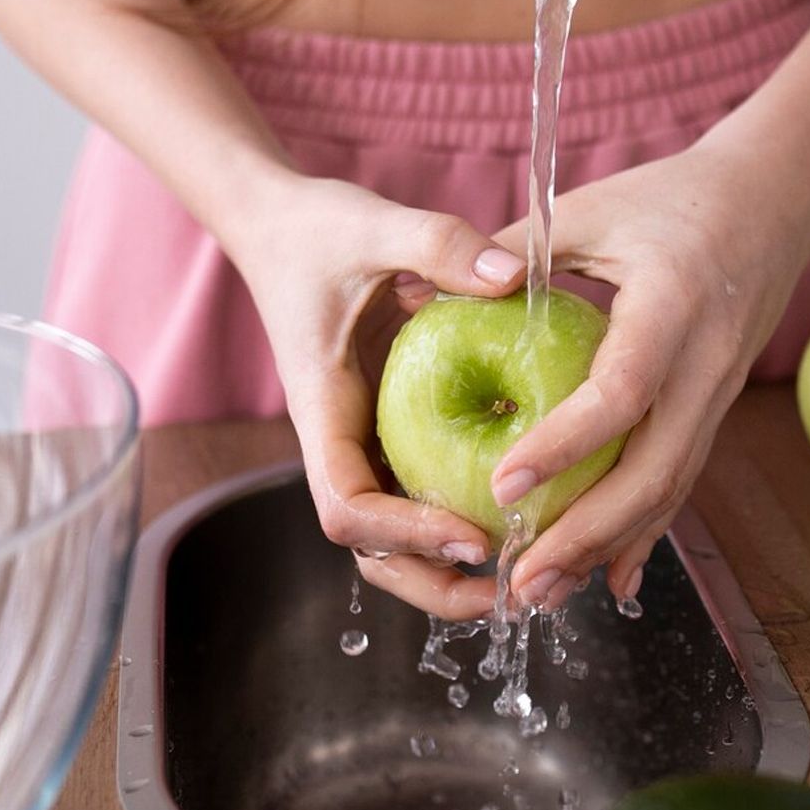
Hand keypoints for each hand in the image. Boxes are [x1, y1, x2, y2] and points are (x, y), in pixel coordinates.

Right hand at [230, 176, 513, 618]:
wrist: (280, 224)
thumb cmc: (316, 229)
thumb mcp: (375, 225)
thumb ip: (437, 243)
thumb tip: (514, 275)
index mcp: (323, 410)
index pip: (349, 506)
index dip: (406, 535)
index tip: (471, 536)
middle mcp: (342, 440)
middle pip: (372, 550)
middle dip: (434, 583)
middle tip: (512, 586)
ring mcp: (365, 441)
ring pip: (397, 537)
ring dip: (451, 569)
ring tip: (528, 569)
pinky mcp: (391, 428)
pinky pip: (424, 492)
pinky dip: (466, 518)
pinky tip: (529, 514)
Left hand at [485, 142, 809, 615]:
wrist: (773, 201)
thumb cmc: (669, 198)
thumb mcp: (589, 211)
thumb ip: (508, 252)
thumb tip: (409, 294)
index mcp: (671, 306)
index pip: (622, 391)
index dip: (564, 445)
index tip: (502, 483)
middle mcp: (705, 363)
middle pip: (655, 469)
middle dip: (585, 533)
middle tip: (519, 580)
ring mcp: (718, 393)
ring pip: (669, 489)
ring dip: (606, 546)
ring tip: (542, 592)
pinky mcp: (715, 408)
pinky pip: (679, 480)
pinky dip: (641, 531)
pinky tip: (606, 576)